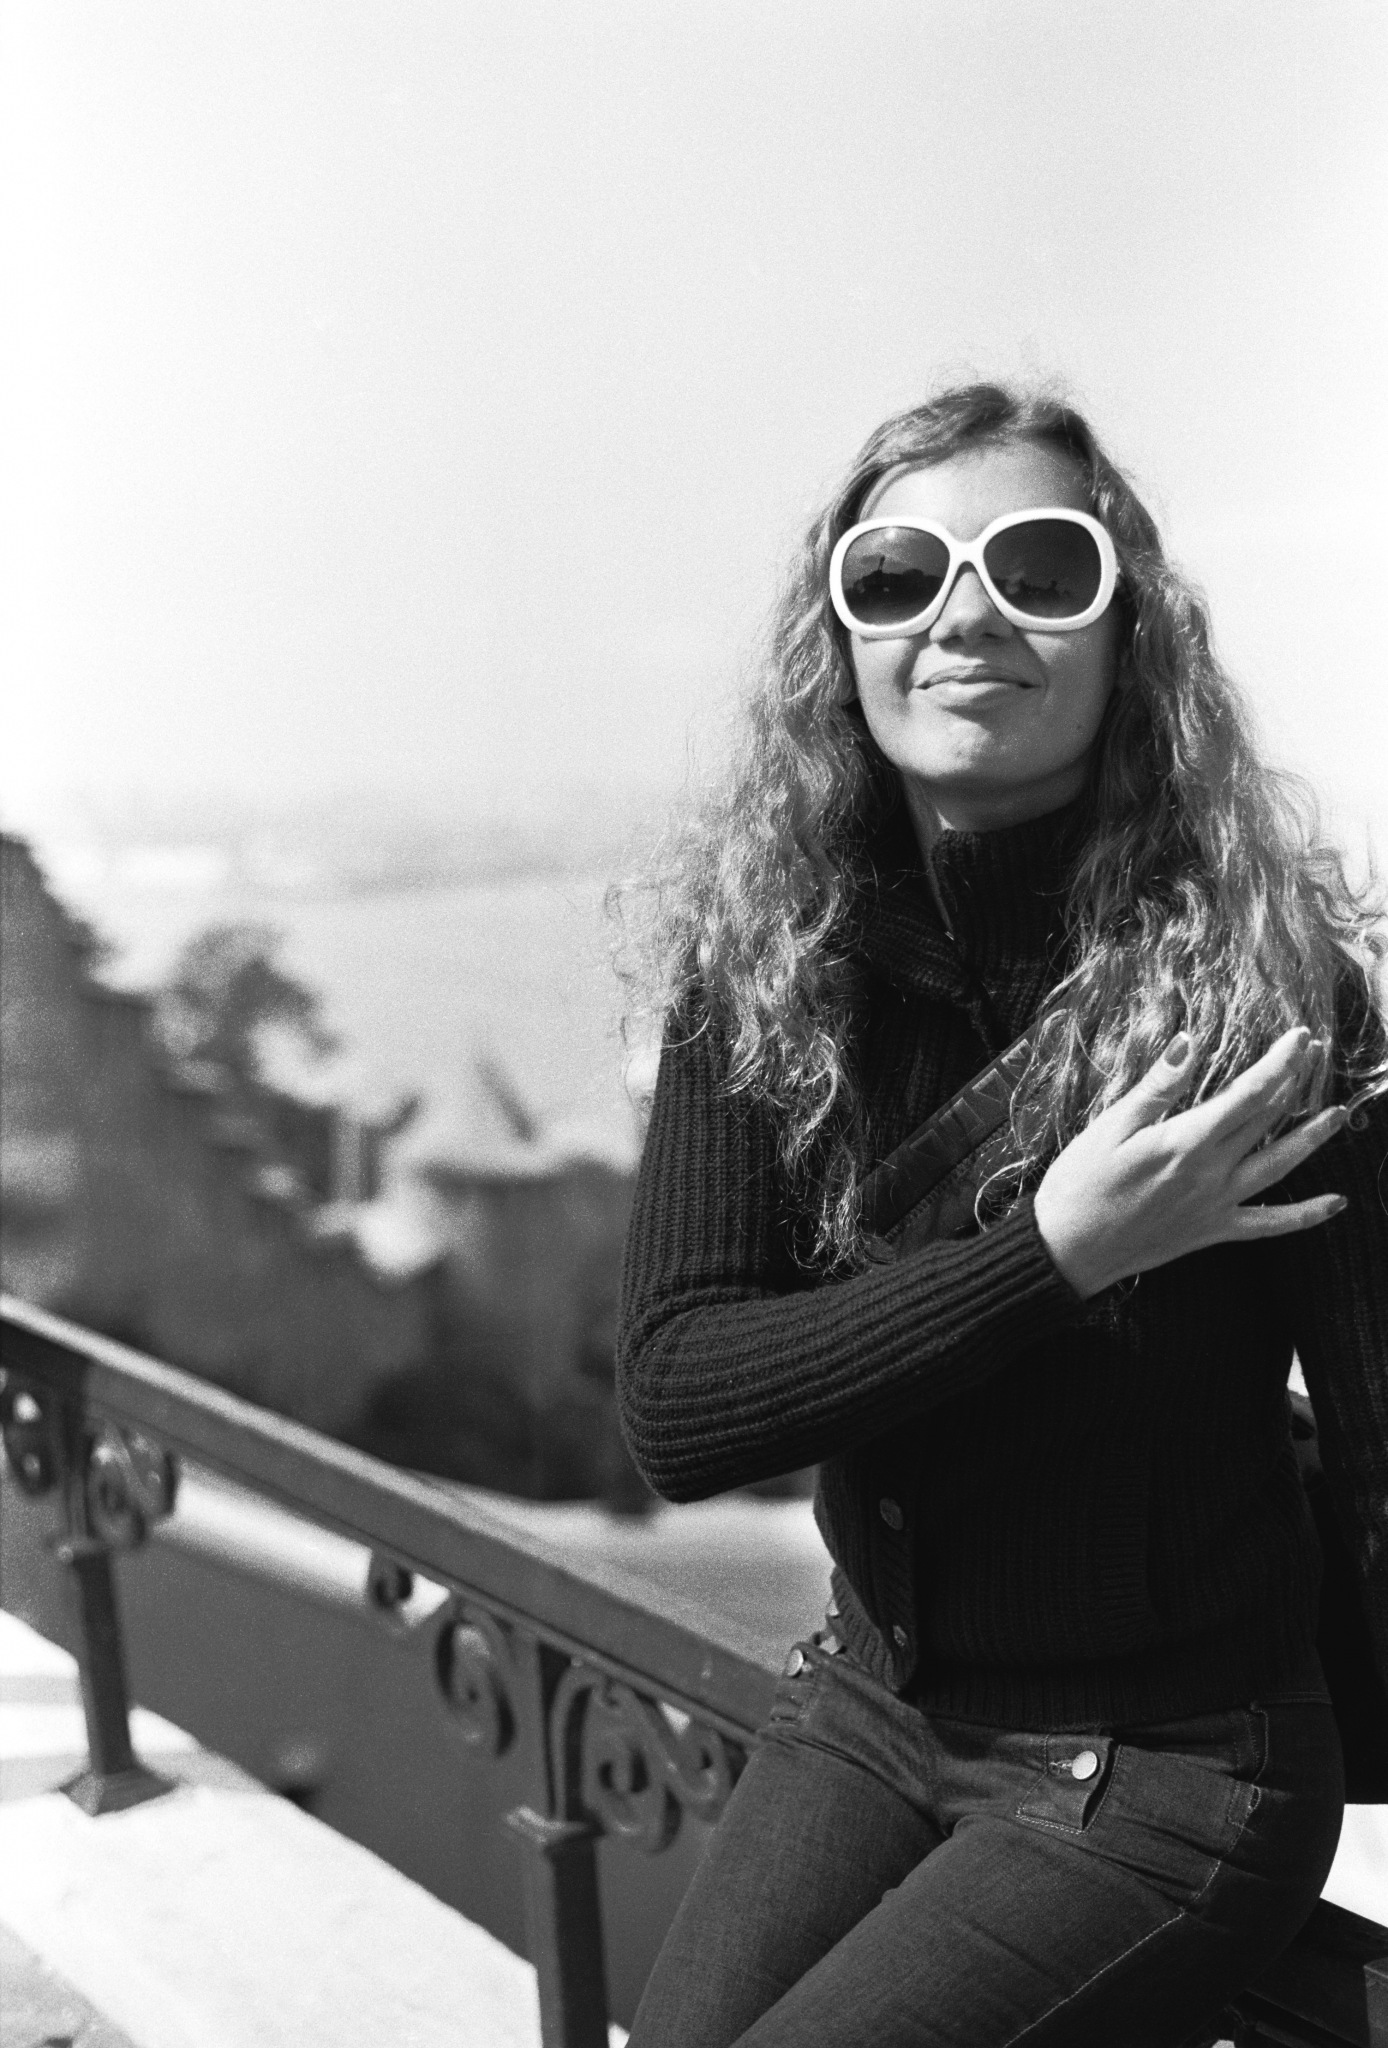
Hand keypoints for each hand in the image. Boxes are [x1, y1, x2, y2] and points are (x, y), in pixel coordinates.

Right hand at [1034, 1026, 1347, 1299]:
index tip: (1298, 1036)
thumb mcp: (1108, 1127)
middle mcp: (1211, 1173)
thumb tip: (1187, 1044)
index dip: (1279, 1063)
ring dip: (1313, 1138)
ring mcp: (1217, 1204)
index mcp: (1185, 1142)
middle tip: (1316, 1052)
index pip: (1248, 1094)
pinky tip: (1336, 1204)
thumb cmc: (1080, 1185)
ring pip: (1279, 1167)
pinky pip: (1270, 1224)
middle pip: (1267, 1120)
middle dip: (1295, 1082)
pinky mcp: (1213, 1230)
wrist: (1068, 1251)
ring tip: (1340, 1115)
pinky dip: (1306, 1216)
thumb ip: (1155, 1088)